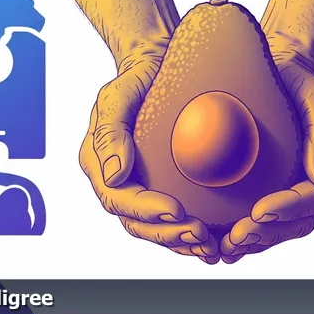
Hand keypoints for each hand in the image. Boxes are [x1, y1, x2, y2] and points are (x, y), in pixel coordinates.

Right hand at [70, 0, 218, 262]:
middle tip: (201, 234)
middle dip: (168, 234)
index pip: (119, 198)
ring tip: (210, 246)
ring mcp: (140, 187)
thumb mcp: (117, 95)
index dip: (146, 211)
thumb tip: (113, 173)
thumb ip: (110, 131)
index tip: (175, 210)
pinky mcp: (162, 187)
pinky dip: (190, 233)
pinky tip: (215, 239)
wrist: (156, 68)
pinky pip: (173, 219)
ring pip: (156, 228)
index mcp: (99, 164)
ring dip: (181, 242)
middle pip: (137, 223)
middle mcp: (117, 181)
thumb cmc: (135, 78)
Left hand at [221, 0, 313, 262]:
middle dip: (269, 233)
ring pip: (285, 226)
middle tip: (236, 237)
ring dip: (258, 240)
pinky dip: (251, 232)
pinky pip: (270, 218)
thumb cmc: (298, 78)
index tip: (259, 211)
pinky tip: (226, 241)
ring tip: (228, 247)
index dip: (289, 208)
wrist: (281, 69)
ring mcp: (303, 185)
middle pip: (301, 220)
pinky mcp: (281, 186)